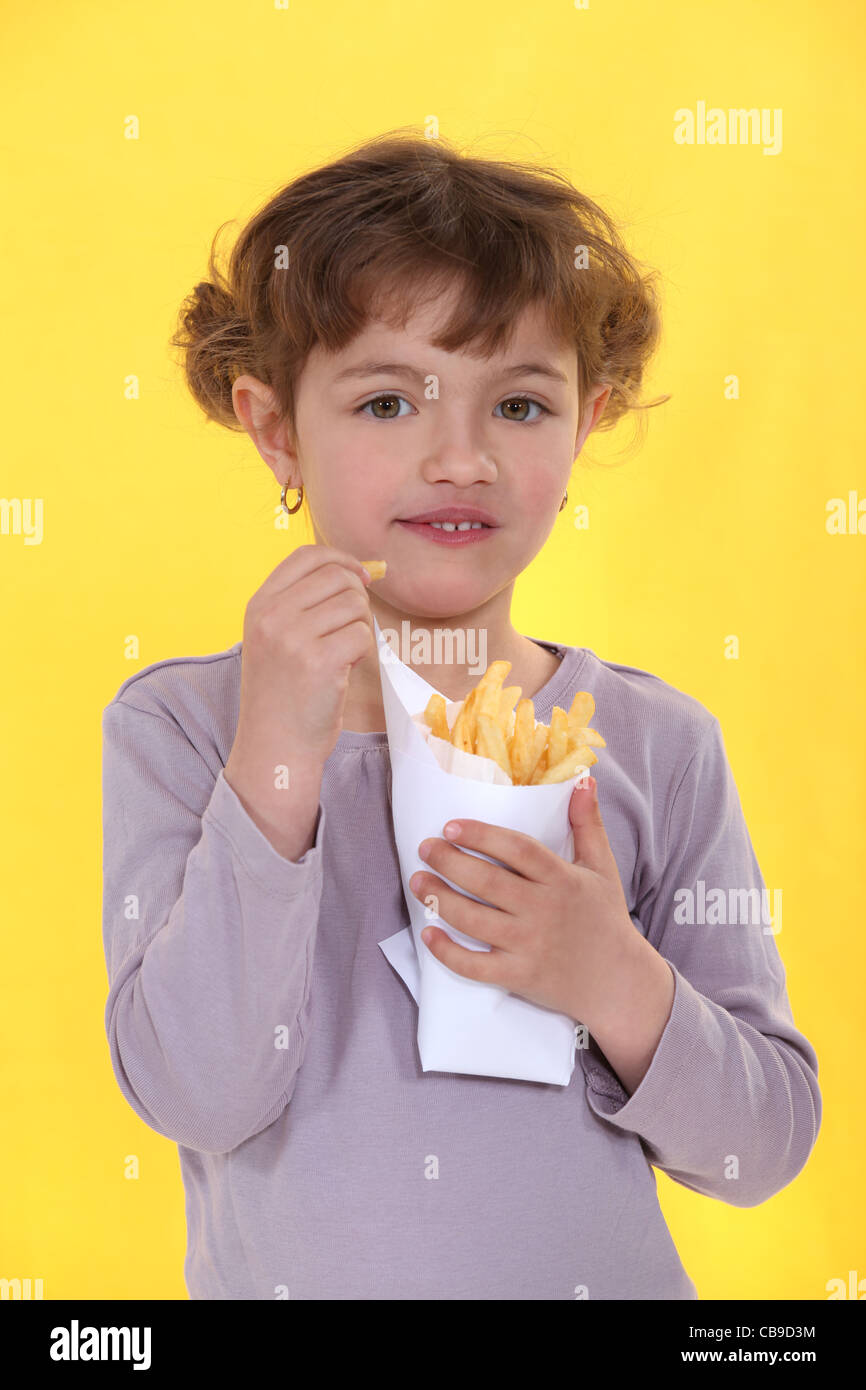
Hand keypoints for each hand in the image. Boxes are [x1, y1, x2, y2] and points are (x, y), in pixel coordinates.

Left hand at [408, 777, 638, 1026]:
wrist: (619, 982)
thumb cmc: (605, 919)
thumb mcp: (602, 867)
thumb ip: (588, 823)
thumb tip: (584, 778)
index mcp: (562, 880)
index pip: (517, 850)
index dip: (482, 835)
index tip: (451, 826)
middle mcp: (544, 911)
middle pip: (488, 881)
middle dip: (449, 862)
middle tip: (425, 847)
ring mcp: (529, 946)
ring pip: (474, 920)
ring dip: (440, 899)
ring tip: (417, 882)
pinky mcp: (519, 976)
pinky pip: (475, 966)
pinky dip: (448, 952)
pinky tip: (428, 934)